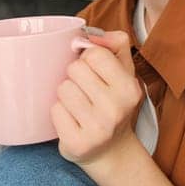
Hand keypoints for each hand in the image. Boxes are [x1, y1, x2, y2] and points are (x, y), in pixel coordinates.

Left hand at [52, 29, 144, 166]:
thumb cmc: (113, 104)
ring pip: (63, 89)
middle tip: (86, 92)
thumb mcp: (124, 72)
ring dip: (66, 95)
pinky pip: (55, 110)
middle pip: (75, 69)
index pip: (94, 54)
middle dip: (75, 77)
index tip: (93, 72)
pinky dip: (59, 112)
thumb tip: (90, 34)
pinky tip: (72, 120)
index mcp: (130, 88)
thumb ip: (115, 44)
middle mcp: (117, 109)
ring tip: (79, 106)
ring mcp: (97, 129)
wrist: (111, 151)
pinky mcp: (77, 143)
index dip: (88, 59)